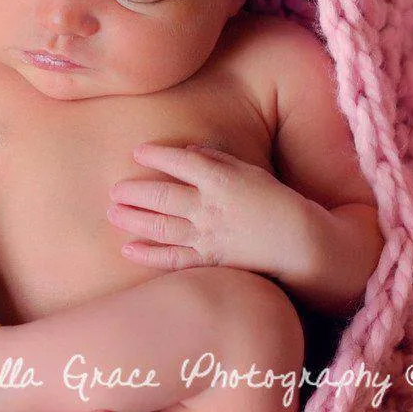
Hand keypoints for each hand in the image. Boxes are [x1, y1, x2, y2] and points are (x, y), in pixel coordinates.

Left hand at [108, 143, 316, 274]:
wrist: (300, 243)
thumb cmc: (278, 203)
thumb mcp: (251, 173)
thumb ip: (219, 161)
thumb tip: (189, 150)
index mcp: (221, 180)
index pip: (179, 161)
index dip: (155, 155)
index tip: (137, 152)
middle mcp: (210, 207)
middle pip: (161, 195)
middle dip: (134, 190)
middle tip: (115, 188)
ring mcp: (208, 236)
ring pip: (160, 226)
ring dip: (133, 218)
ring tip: (113, 212)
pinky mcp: (209, 261)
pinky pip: (172, 259)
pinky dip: (148, 254)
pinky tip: (128, 249)